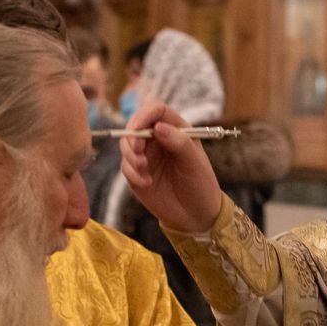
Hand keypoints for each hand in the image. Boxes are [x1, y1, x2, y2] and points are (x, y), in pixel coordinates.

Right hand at [119, 103, 222, 231]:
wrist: (196, 215)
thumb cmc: (201, 184)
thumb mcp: (195, 163)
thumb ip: (180, 142)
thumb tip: (158, 127)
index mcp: (176, 129)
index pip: (156, 111)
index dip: (144, 115)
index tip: (138, 128)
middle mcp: (158, 139)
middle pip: (135, 125)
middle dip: (132, 137)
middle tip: (138, 153)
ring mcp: (147, 155)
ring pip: (126, 145)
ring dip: (130, 156)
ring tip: (144, 169)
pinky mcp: (137, 173)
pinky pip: (126, 166)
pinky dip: (132, 173)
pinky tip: (147, 183)